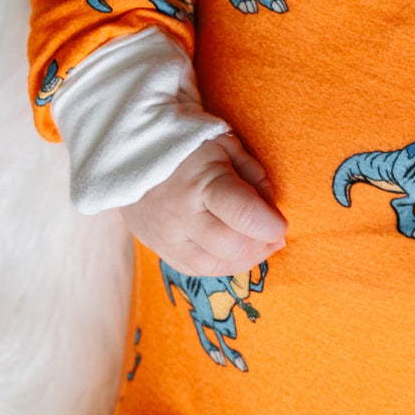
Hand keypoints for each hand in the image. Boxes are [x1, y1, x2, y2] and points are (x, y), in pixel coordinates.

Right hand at [120, 133, 287, 276]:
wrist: (133, 151)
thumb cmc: (190, 144)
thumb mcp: (228, 147)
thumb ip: (254, 179)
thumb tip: (272, 214)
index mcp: (202, 181)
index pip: (242, 213)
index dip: (269, 225)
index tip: (282, 225)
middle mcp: (181, 215)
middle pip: (230, 246)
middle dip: (261, 245)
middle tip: (273, 235)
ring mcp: (166, 236)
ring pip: (213, 266)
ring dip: (244, 260)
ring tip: (258, 244)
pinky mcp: (158, 248)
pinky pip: (195, 269)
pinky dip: (221, 265)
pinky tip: (234, 251)